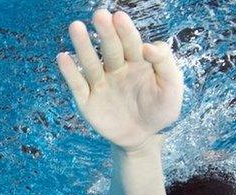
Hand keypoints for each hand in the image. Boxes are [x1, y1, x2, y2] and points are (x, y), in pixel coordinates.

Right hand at [56, 9, 183, 151]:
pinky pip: (78, 85)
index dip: (125, 31)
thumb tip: (148, 46)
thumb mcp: (171, 88)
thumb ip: (165, 64)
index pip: (131, 43)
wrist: (145, 138)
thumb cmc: (160, 109)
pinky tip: (63, 57)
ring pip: (91, 63)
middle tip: (100, 15)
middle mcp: (116, 69)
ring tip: (76, 27)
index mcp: (137, 62)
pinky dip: (70, 72)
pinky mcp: (88, 101)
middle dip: (105, 32)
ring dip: (83, 46)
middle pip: (110, 49)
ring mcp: (101, 84)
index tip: (119, 17)